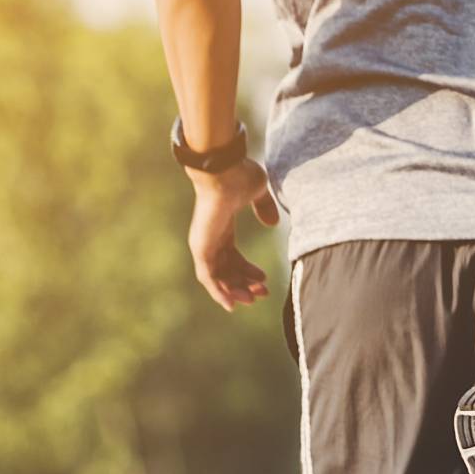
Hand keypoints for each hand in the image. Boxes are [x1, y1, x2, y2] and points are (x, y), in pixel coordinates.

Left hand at [186, 160, 279, 309]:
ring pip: (217, 278)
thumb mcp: (258, 192)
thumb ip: (265, 207)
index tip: (264, 280)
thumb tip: (273, 223)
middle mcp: (211, 238)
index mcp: (222, 227)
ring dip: (234, 292)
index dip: (248, 271)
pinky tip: (231, 304)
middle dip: (244, 284)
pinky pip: (208, 278)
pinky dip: (218, 293)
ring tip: (252, 299)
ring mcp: (204, 244)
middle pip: (226, 271)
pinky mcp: (201, 248)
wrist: (223, 169)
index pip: (232, 257)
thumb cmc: (238, 175)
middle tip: (262, 294)